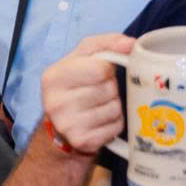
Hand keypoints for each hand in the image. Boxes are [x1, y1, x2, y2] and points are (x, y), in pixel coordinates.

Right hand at [38, 33, 133, 156]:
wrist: (60, 125)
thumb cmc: (76, 84)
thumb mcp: (83, 58)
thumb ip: (107, 43)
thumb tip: (131, 44)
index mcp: (54, 77)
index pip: (100, 69)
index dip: (107, 69)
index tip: (101, 72)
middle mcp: (56, 102)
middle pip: (108, 89)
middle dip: (111, 88)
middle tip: (99, 91)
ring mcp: (68, 125)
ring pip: (115, 108)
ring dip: (114, 105)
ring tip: (100, 106)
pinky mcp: (83, 141)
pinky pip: (116, 127)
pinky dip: (114, 123)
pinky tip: (101, 121)